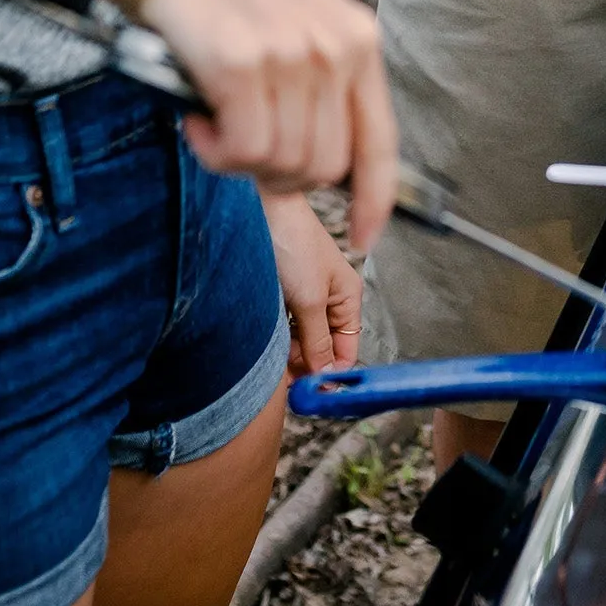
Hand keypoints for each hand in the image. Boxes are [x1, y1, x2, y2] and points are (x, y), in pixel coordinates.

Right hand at [119, 0, 397, 246]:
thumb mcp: (296, 9)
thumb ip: (319, 69)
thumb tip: (326, 148)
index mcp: (356, 37)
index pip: (379, 143)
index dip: (374, 201)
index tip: (364, 237)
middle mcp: (334, 49)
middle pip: (323, 168)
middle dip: (279, 175)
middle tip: (238, 143)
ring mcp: (292, 58)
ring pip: (281, 166)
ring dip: (239, 159)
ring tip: (213, 117)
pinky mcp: (243, 67)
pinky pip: (242, 153)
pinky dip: (213, 150)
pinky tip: (195, 115)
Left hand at [263, 191, 362, 375]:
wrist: (257, 211)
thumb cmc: (293, 243)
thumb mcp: (309, 301)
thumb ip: (318, 342)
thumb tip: (325, 377)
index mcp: (348, 297)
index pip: (347, 350)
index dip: (331, 373)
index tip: (312, 394)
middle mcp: (329, 299)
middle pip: (322, 347)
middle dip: (305, 365)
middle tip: (285, 381)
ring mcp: (305, 296)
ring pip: (300, 339)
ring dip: (288, 351)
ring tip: (272, 357)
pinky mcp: (282, 292)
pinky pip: (283, 326)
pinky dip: (276, 336)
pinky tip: (264, 340)